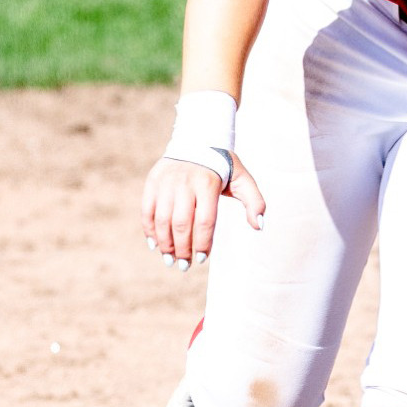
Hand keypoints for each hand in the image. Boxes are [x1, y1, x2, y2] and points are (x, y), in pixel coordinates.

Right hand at [140, 155, 265, 270]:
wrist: (197, 140)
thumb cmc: (223, 167)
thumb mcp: (243, 179)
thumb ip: (254, 202)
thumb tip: (259, 226)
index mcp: (208, 184)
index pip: (204, 221)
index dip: (202, 243)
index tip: (202, 259)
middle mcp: (185, 182)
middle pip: (181, 223)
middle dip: (182, 249)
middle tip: (185, 266)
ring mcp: (167, 181)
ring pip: (162, 219)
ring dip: (165, 243)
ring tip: (169, 259)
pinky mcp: (153, 181)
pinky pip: (147, 209)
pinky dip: (149, 229)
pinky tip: (155, 245)